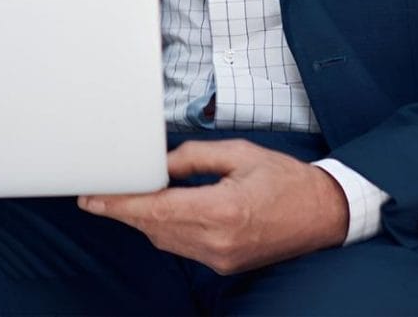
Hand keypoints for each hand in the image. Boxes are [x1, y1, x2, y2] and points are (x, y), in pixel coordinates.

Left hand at [78, 140, 349, 275]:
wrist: (324, 214)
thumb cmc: (285, 179)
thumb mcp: (239, 154)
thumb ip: (193, 157)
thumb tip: (159, 163)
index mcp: (222, 210)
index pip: (156, 209)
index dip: (120, 203)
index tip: (93, 196)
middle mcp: (219, 241)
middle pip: (154, 228)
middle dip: (123, 210)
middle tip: (95, 195)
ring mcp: (222, 258)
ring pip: (164, 240)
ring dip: (142, 221)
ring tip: (121, 199)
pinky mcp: (225, 264)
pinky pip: (182, 247)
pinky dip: (164, 230)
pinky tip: (154, 213)